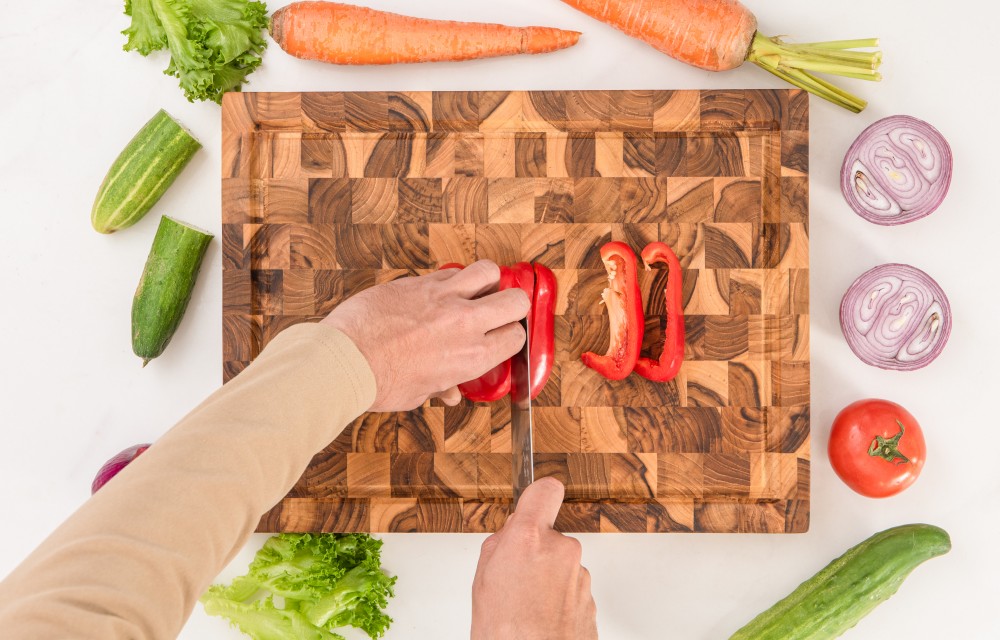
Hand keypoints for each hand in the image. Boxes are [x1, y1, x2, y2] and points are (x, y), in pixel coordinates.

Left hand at [322, 261, 528, 411]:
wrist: (347, 359)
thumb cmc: (378, 381)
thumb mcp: (418, 394)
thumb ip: (440, 387)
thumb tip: (448, 392)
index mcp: (472, 357)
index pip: (515, 336)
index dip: (511, 335)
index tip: (504, 335)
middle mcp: (466, 324)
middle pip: (515, 300)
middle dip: (513, 304)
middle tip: (502, 309)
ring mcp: (445, 298)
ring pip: (488, 272)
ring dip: (488, 280)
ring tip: (478, 290)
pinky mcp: (420, 282)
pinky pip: (451, 271)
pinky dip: (454, 278)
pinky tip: (444, 289)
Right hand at [471, 478, 597, 639]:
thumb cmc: (504, 633)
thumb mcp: (482, 579)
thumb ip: (500, 546)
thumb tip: (510, 537)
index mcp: (530, 538)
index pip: (545, 490)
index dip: (537, 495)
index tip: (532, 500)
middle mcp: (562, 550)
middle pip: (549, 535)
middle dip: (534, 551)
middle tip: (513, 579)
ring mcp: (580, 575)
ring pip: (560, 564)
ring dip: (546, 578)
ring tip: (525, 606)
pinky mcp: (591, 599)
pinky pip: (570, 588)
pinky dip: (557, 600)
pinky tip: (539, 617)